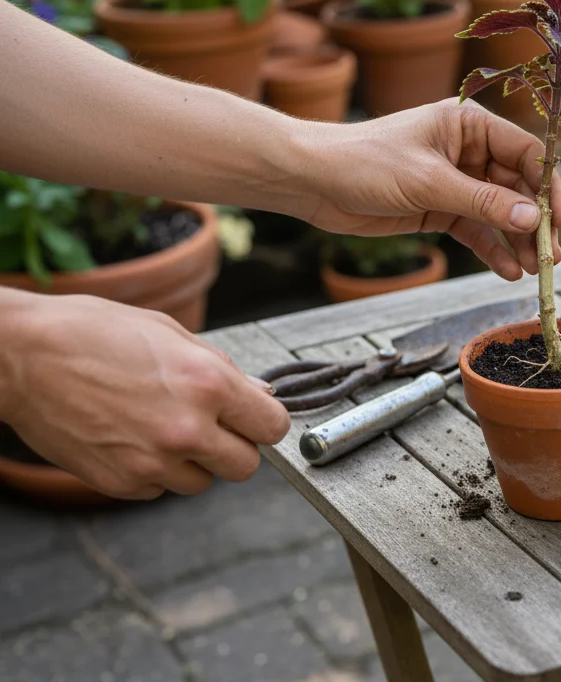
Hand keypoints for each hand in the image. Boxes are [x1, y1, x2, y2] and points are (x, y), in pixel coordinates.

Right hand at [0, 290, 290, 498]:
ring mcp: (152, 461)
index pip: (272, 427)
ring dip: (191, 462)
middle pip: (245, 466)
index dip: (262, 422)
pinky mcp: (120, 483)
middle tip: (208, 426)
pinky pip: (159, 490)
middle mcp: (186, 428)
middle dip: (232, 447)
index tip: (250, 418)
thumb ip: (221, 368)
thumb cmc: (93, 332)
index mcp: (208, 384)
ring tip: (158, 426)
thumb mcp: (170, 332)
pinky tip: (129, 438)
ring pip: (202, 483)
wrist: (20, 356)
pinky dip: (153, 472)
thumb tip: (259, 394)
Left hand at [291, 98, 560, 281]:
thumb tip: (532, 218)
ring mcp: (457, 180)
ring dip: (518, 239)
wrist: (313, 182)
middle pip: (518, 186)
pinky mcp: (441, 208)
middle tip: (550, 254)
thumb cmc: (365, 163)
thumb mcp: (429, 183)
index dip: (548, 186)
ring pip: (501, 212)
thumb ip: (483, 202)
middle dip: (534, 221)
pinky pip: (477, 230)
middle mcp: (469, 149)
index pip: (525, 152)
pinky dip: (492, 249)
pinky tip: (507, 271)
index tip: (558, 219)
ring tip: (533, 268)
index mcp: (469, 123)